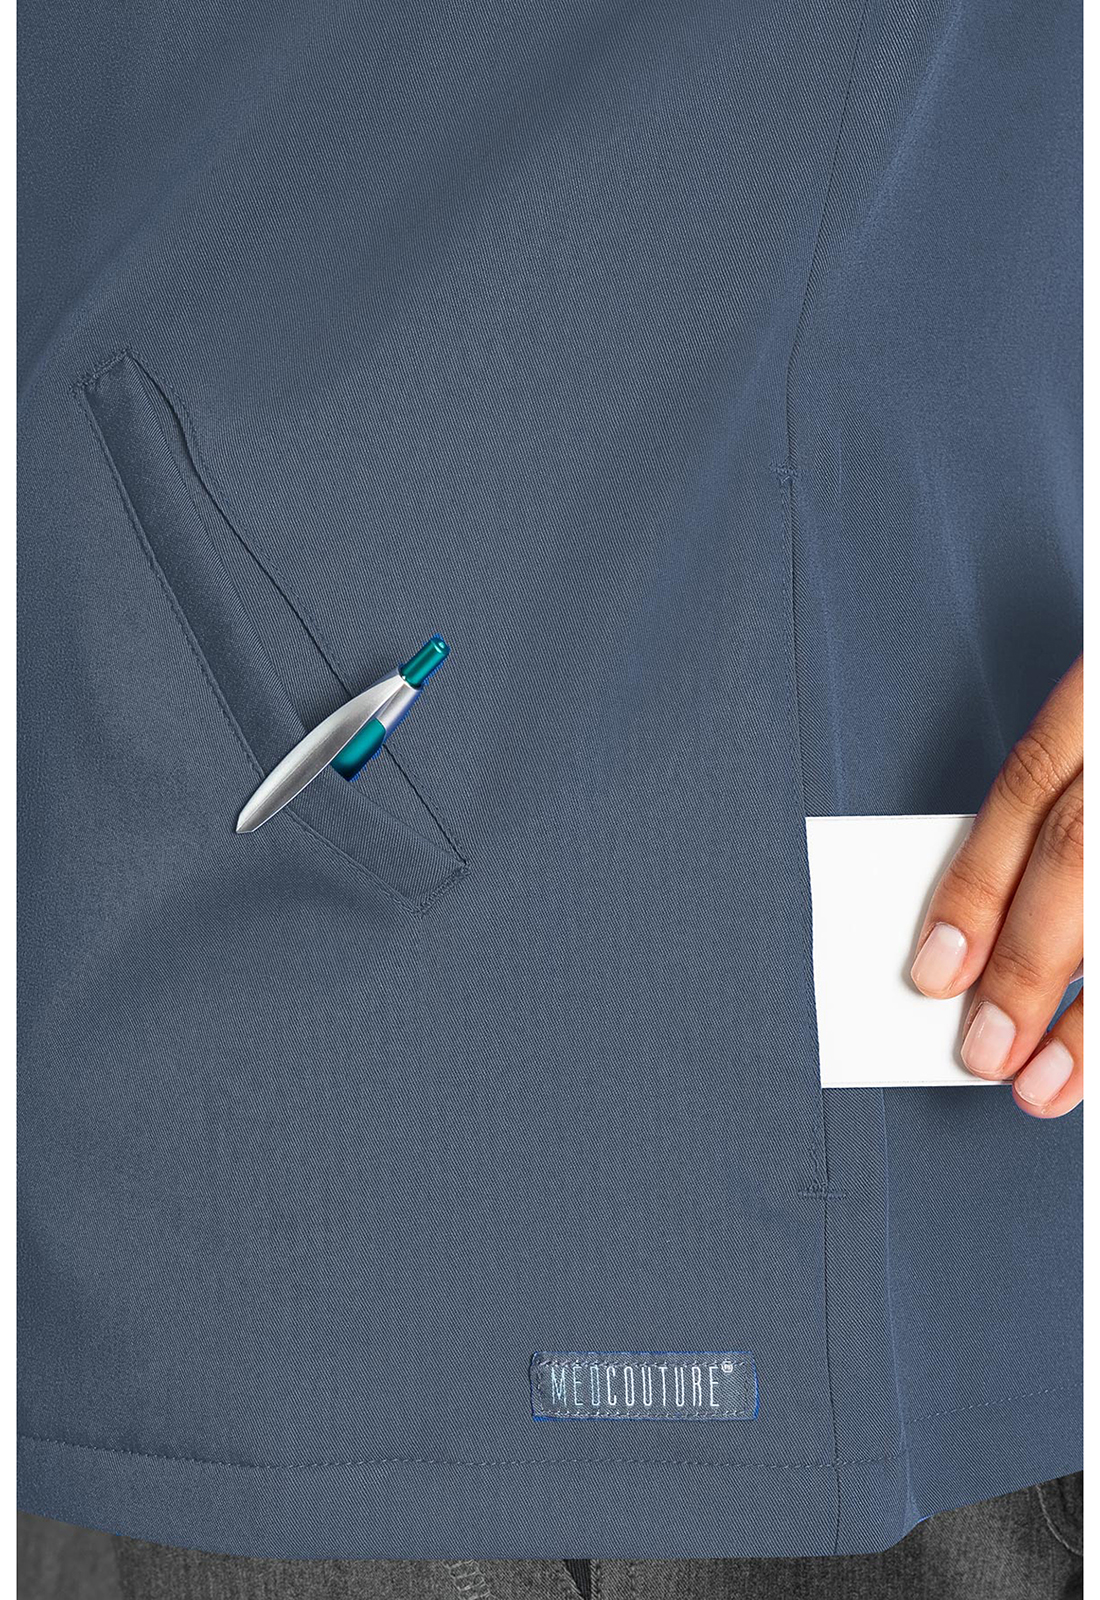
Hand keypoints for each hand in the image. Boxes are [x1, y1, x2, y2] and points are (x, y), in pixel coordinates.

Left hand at [909, 656, 1082, 1117]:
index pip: (1028, 790)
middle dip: (1024, 965)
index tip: (932, 971)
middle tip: (981, 1051)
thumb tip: (978, 921)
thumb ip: (1061, 796)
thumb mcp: (1099, 713)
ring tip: (1047, 1082)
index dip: (973, 887)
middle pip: (1084, 856)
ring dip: (1094, 1014)